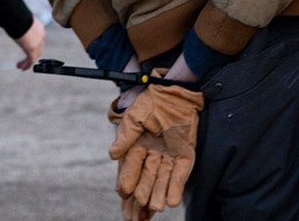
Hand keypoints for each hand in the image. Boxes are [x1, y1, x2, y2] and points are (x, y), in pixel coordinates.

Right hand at [14, 18, 46, 69]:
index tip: (27, 48)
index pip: (39, 40)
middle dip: (33, 56)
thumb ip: (21, 26)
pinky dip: (27, 65)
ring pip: (35, 56)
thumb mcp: (21, 21)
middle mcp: (41, 36)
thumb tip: (14, 25)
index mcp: (39, 28)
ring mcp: (38, 43)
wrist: (18, 18)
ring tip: (21, 66)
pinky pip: (31, 60)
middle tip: (26, 60)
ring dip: (28, 62)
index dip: (34, 46)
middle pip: (39, 49)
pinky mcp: (32, 50)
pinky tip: (21, 68)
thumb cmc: (16, 17)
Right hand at [108, 83, 203, 213]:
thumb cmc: (153, 101)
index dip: (127, 182)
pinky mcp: (186, 153)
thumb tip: (112, 155)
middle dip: (142, 195)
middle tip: (137, 210)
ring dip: (158, 194)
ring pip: (163, 179)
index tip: (124, 193)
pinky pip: (181, 173)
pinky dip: (176, 187)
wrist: (175, 90)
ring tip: (155, 208)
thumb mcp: (135, 118)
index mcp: (138, 147)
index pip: (131, 169)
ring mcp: (170, 155)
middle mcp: (153, 154)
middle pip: (146, 179)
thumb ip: (125, 136)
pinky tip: (172, 201)